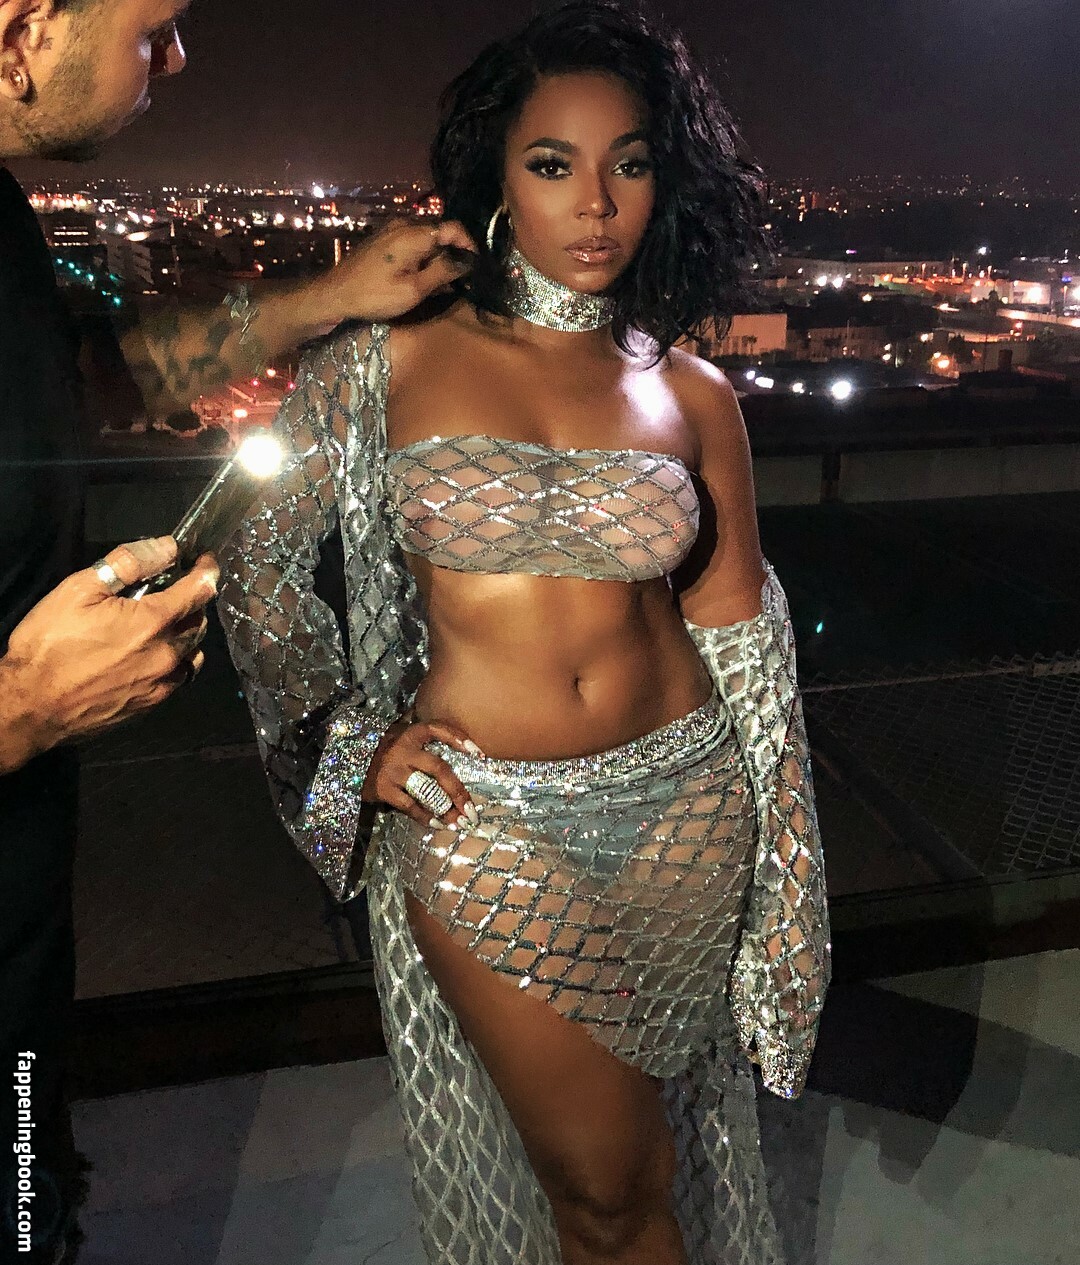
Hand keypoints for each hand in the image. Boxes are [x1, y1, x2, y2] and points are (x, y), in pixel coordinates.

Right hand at [0, 537, 219, 765]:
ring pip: (194, 650)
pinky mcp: (153, 704)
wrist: (33, 707)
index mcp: (153, 622)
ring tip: (166, 622)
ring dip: (187, 632)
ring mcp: (163, 683)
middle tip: (174, 590)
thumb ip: (129, 564)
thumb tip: (167, 547)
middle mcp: (168, 654)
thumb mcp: (79, 589)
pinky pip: (181, 676)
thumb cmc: (49, 644)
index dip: (206, 570)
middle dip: (193, 601)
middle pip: (199, 620)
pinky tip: (157, 653)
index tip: (205, 560)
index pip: (200, 590)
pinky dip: (178, 659)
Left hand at [312, 219, 476, 324]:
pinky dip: (424, 255)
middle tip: (461, 278)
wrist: (335, 293)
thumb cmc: (374, 295)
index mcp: (414, 234)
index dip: (469, 246)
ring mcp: (393, 229)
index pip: (454, 228)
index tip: (474, 267)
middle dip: (454, 252)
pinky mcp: (385, 238)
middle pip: (441, 231)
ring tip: (444, 281)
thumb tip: (468, 261)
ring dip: (439, 256)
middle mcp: (405, 224)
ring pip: (428, 237)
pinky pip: (414, 241)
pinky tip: (424, 276)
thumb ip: (442, 272)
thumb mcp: (413, 290)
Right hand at [362, 716, 483, 832]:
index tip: (479, 754)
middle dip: (458, 791)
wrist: (352, 761)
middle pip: (439, 768)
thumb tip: (465, 757)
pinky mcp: (384, 788)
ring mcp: (393, 770)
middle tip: (471, 809)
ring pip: (427, 790)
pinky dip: (425, 816)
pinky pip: (410, 805)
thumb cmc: (387, 750)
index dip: (459, 739)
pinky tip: (437, 824)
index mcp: (411, 734)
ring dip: (446, 808)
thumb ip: (426, 742)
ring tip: (459, 821)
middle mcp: (403, 750)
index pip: (438, 729)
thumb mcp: (403, 738)